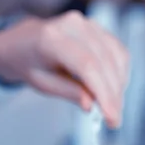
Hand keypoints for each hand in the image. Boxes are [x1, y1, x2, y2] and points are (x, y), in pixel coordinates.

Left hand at [0, 11, 129, 127]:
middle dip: (113, 95)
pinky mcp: (98, 29)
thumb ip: (69, 92)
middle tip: (114, 120)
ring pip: (116, 58)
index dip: (103, 93)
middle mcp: (72, 25)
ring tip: (112, 108)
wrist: (24, 42)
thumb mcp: (43, 84)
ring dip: (119, 87)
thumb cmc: (31, 63)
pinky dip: (120, 74)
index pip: (87, 66)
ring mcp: (87, 24)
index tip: (111, 117)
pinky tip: (113, 90)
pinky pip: (119, 53)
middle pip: (104, 63)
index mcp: (51, 39)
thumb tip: (92, 105)